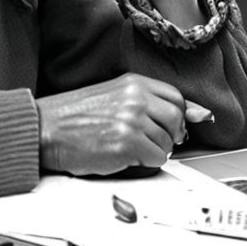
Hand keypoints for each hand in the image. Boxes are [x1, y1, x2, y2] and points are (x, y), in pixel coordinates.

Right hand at [36, 74, 212, 175]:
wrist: (45, 128)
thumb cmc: (73, 115)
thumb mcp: (114, 97)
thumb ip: (152, 102)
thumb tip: (200, 113)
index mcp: (133, 83)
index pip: (176, 98)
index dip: (175, 117)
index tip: (168, 127)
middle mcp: (135, 97)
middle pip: (177, 120)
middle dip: (168, 136)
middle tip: (147, 140)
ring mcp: (132, 120)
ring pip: (168, 143)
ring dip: (152, 151)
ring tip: (126, 146)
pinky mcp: (127, 143)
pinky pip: (156, 159)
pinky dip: (143, 162)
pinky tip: (122, 156)